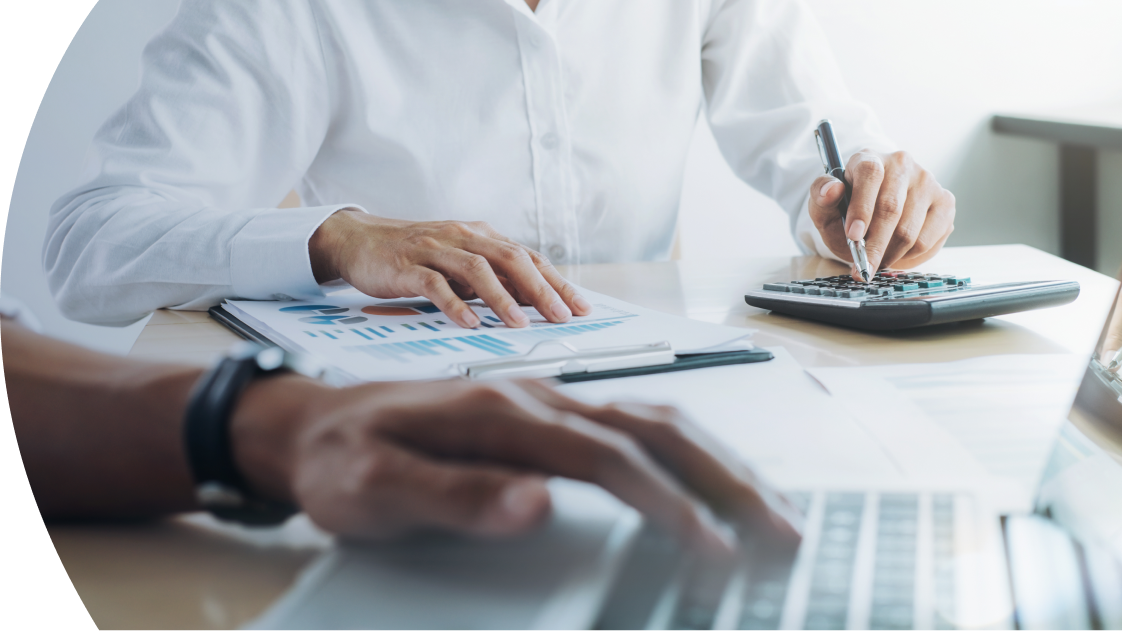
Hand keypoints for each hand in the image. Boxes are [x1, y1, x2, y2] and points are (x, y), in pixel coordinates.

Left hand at [232, 378, 802, 554]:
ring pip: (659, 422)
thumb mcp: (374, 490)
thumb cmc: (342, 461)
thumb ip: (453, 498)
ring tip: (769, 509)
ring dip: (720, 463)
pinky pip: (638, 429)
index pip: (609, 457)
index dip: (668, 502)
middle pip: (657, 428)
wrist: (310, 425)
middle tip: (781, 529)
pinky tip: (709, 480)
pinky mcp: (550, 418)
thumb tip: (537, 505)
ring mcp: (549, 403)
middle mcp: (539, 398)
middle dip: (726, 478)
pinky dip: (690, 455)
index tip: (712, 548)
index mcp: (504, 414)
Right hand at [309, 211, 591, 327]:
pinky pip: (435, 283)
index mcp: (481, 236)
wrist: (358, 240)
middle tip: (561, 317)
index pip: (528, 257)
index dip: (557, 282)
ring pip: (477, 270)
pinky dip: (454, 304)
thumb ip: (491, 279)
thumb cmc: (414, 255)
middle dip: (540, 290)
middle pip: (511, 259)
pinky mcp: (407, 265)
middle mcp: (463, 237)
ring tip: (520, 324)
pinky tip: (469, 323)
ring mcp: (435, 249)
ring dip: (501, 299)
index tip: (581, 307)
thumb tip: (532, 303)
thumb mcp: (458, 262)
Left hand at [808, 150, 954, 271]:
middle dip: (874, 245)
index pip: (870, 174)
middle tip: (863, 268)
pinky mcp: (945, 202)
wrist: (874, 214)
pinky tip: (897, 254)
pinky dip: (910, 256)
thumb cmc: (848, 210)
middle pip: (891, 208)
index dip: (861, 207)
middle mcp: (902, 164)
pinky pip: (928, 239)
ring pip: (910, 230)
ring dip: (890, 254)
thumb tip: (832, 189)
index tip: (853, 236)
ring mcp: (927, 182)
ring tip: (877, 260)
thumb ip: (820, 196)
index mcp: (870, 158)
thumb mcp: (826, 206)